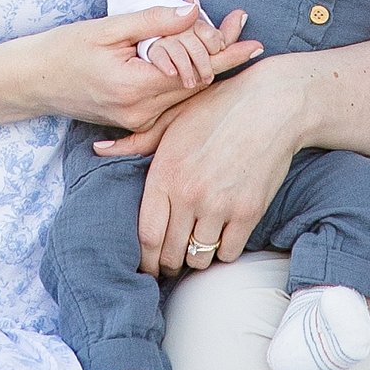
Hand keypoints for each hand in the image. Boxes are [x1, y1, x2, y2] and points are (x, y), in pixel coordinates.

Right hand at [24, 4, 261, 136]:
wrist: (33, 81)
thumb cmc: (65, 48)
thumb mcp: (108, 28)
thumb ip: (153, 21)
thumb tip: (193, 11)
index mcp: (135, 87)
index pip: (192, 70)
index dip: (224, 53)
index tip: (253, 40)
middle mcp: (140, 112)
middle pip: (195, 85)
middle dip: (222, 58)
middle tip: (248, 32)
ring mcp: (136, 121)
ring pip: (185, 96)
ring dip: (207, 69)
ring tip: (233, 41)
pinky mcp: (132, 122)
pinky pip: (169, 103)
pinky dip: (187, 81)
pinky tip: (202, 62)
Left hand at [103, 53, 313, 274]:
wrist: (272, 105)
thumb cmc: (218, 109)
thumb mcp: (172, 119)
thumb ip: (135, 141)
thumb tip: (98, 149)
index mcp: (165, 174)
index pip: (147, 235)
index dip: (145, 258)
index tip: (148, 264)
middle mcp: (188, 195)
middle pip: (170, 253)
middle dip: (168, 264)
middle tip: (171, 263)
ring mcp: (219, 206)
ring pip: (199, 257)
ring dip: (196, 258)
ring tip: (196, 247)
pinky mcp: (248, 213)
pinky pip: (228, 253)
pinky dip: (223, 251)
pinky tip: (222, 237)